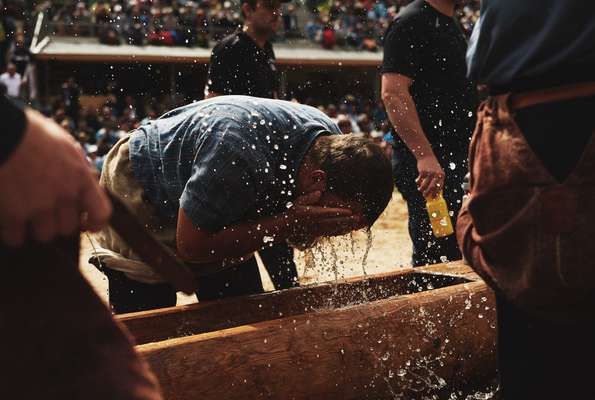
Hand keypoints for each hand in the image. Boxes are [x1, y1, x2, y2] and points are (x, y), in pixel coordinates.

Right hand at [0, 109, 111, 245]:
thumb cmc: (29, 131)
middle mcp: (64, 194)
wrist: (2, 132)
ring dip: (35, 229)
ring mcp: (39, 206)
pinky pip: (16, 237)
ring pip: (44, 235)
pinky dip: (11, 233)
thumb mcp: (64, 145)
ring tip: (24, 215)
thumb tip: (84, 180)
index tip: (85, 224)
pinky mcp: (13, 214)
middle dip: (57, 223)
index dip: (94, 223)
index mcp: (80, 176)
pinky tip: (7, 221)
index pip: (101, 212)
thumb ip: (76, 167)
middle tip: (45, 214)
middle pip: (68, 228)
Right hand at [286, 191, 364, 240]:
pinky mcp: (320, 234)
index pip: (327, 213)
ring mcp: (318, 230)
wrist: (288, 228)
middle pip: (334, 222)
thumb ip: (309, 197)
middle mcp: (316, 223)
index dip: (338, 212)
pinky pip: (333, 233)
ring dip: (346, 226)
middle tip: (357, 218)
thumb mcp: (299, 202)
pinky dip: (341, 231)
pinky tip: (349, 229)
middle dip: (346, 220)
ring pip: (335, 229)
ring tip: (357, 223)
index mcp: (312, 214)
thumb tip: (319, 193)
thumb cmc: (294, 212)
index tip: (349, 211)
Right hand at [415, 154, 444, 198]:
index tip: (434, 197)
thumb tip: (433, 191)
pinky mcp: (423, 172)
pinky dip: (418, 182)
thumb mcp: (437, 171)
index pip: (440, 186)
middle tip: (425, 196)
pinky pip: (420, 180)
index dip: (436, 193)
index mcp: (441, 175)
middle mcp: (436, 174)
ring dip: (421, 189)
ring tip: (419, 190)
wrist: (426, 156)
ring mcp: (430, 173)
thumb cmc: (432, 166)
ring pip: (425, 185)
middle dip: (428, 193)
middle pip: (432, 187)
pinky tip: (417, 181)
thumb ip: (436, 180)